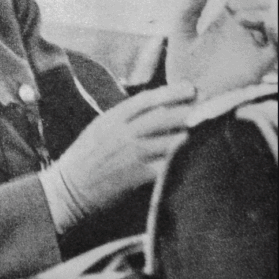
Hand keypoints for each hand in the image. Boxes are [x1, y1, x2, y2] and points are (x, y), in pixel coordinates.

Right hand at [52, 83, 198, 218]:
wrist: (68, 190)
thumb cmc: (86, 158)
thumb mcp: (100, 128)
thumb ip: (124, 117)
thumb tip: (155, 107)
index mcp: (112, 118)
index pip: (147, 100)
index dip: (171, 92)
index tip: (191, 88)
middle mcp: (123, 133)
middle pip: (162, 118)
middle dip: (188, 111)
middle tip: (209, 107)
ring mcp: (130, 155)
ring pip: (168, 141)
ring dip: (190, 136)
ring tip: (208, 131)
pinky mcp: (136, 176)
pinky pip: (165, 165)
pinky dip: (180, 160)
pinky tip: (195, 157)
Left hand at [166, 0, 276, 95]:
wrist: (187, 105)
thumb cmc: (182, 74)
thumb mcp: (180, 36)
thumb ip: (188, 9)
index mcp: (223, 21)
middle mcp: (241, 31)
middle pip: (257, 2)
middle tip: (233, 2)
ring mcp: (251, 46)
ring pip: (268, 19)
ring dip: (259, 12)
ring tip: (239, 16)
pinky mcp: (259, 64)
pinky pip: (275, 44)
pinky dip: (275, 31)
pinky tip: (263, 26)